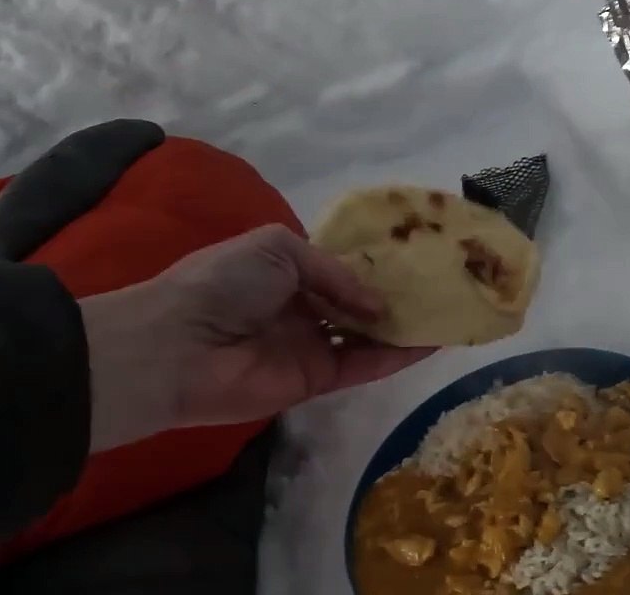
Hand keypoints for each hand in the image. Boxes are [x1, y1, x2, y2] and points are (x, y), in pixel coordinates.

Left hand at [80, 224, 435, 452]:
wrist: (178, 347)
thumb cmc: (221, 283)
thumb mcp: (278, 248)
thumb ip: (335, 270)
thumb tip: (377, 305)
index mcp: (286, 270)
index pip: (342, 267)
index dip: (377, 263)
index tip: (420, 256)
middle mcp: (302, 307)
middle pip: (360, 303)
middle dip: (398, 295)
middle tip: (446, 285)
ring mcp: (310, 345)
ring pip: (368, 336)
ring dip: (406, 326)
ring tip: (451, 311)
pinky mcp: (316, 381)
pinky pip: (363, 366)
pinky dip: (396, 356)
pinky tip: (432, 342)